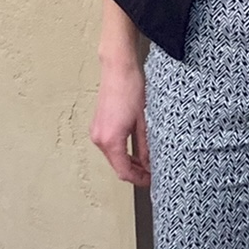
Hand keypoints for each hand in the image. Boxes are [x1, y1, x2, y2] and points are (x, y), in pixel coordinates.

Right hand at [90, 57, 149, 185]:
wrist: (118, 67)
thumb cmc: (131, 88)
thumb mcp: (144, 121)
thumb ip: (145, 146)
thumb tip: (149, 163)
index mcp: (111, 140)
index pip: (124, 171)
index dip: (139, 179)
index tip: (151, 180)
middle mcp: (99, 138)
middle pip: (117, 166)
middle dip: (135, 172)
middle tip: (152, 174)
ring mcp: (97, 131)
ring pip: (113, 156)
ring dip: (129, 162)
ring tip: (147, 163)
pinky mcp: (99, 125)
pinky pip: (110, 146)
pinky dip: (122, 151)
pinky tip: (135, 150)